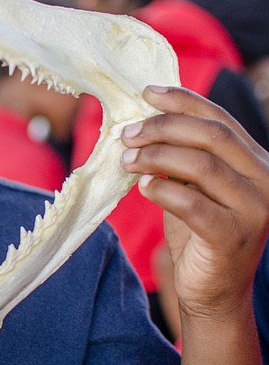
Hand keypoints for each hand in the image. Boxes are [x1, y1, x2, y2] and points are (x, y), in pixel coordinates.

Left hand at [121, 85, 268, 360]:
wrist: (212, 289)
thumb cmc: (198, 229)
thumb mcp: (194, 183)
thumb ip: (183, 152)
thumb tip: (145, 116)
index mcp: (256, 161)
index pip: (219, 119)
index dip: (182, 100)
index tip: (146, 92)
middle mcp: (264, 180)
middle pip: (211, 135)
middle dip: (162, 127)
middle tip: (126, 133)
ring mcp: (254, 210)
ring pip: (201, 165)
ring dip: (155, 156)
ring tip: (126, 159)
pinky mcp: (233, 237)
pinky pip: (192, 204)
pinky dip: (161, 190)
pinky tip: (142, 186)